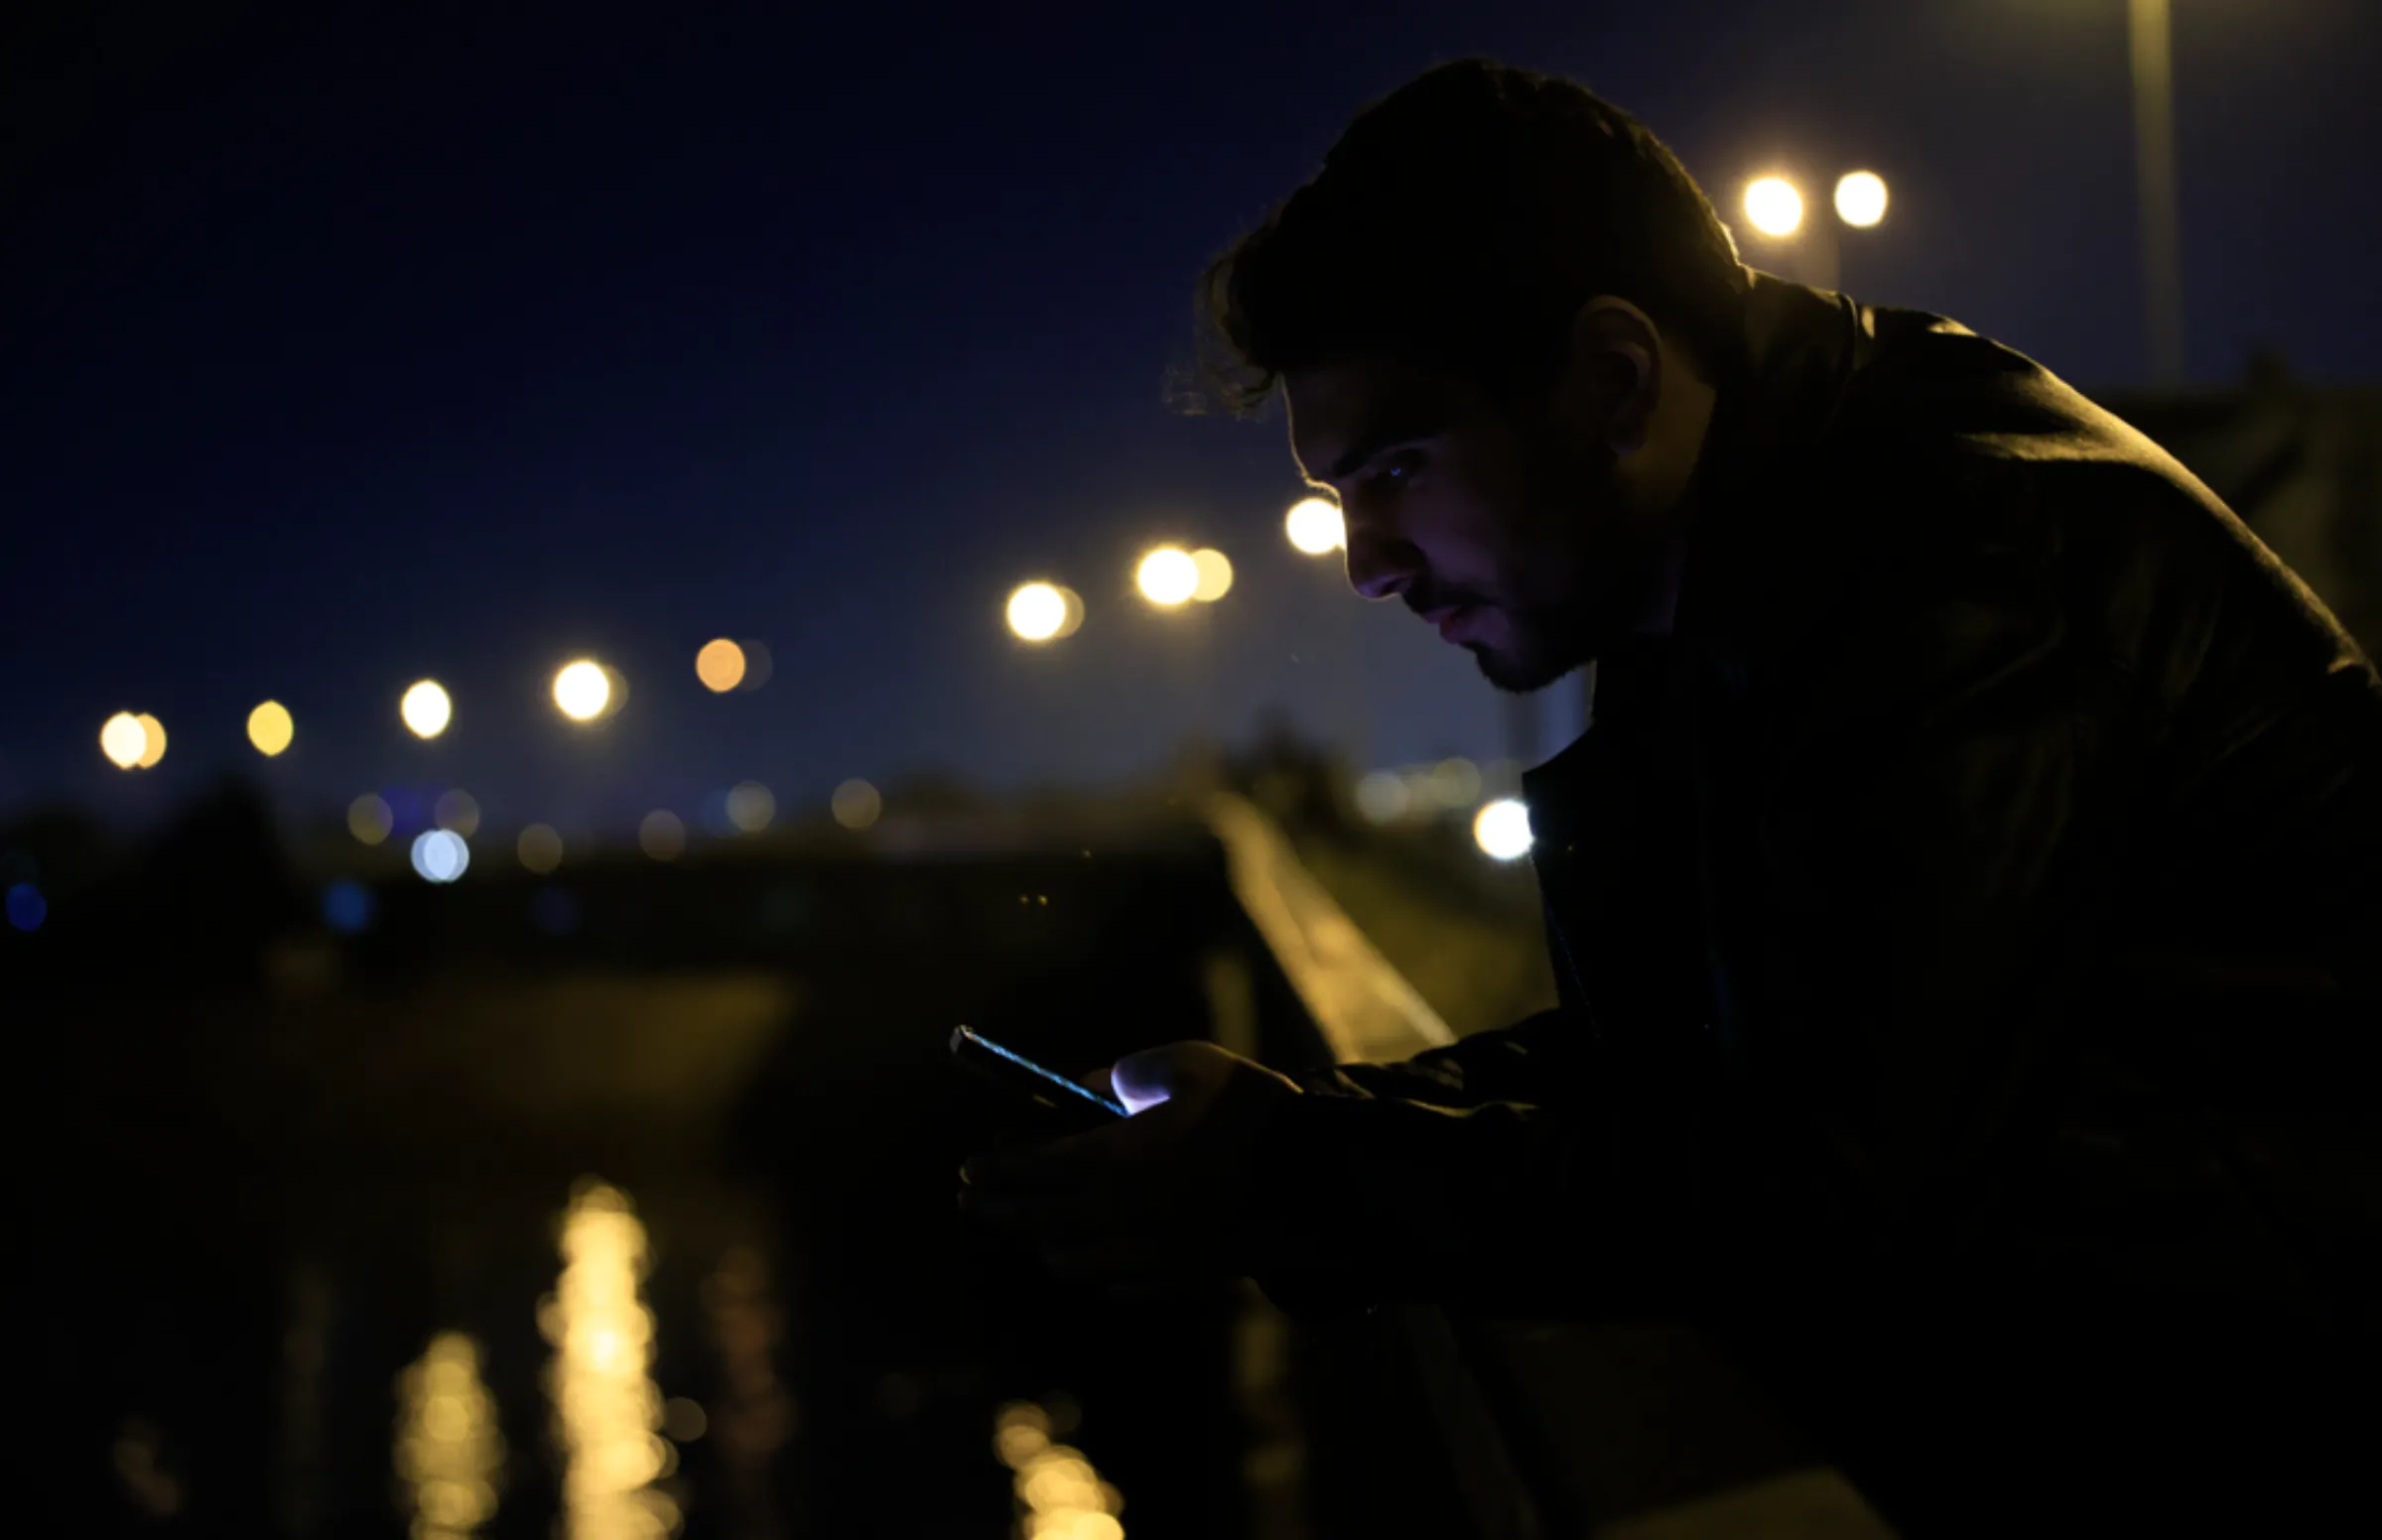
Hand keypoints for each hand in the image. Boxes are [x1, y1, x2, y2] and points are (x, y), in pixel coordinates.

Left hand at [958, 1041, 1300, 1294]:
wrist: (1317, 1181)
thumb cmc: (1253, 1112)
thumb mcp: (1190, 1065)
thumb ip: (1130, 1072)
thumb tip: (1092, 1084)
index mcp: (1114, 1160)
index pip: (1034, 1170)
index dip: (997, 1169)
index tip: (970, 1168)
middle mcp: (1119, 1214)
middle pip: (1040, 1220)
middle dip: (999, 1210)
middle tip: (971, 1202)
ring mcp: (1148, 1253)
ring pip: (1073, 1260)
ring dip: (1043, 1245)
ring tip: (1028, 1235)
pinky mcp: (1179, 1277)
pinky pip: (1115, 1282)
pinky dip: (1089, 1272)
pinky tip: (1084, 1265)